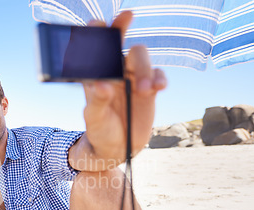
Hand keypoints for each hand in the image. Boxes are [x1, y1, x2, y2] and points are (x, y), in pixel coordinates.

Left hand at [82, 11, 166, 164]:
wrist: (117, 147)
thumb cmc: (99, 130)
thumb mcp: (94, 119)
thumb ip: (96, 101)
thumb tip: (102, 85)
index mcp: (96, 75)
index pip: (96, 48)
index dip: (98, 30)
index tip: (98, 21)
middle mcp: (115, 72)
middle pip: (121, 44)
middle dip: (122, 31)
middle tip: (126, 18)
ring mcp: (133, 79)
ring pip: (142, 58)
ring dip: (145, 69)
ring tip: (143, 92)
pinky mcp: (149, 89)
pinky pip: (158, 75)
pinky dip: (159, 78)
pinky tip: (157, 89)